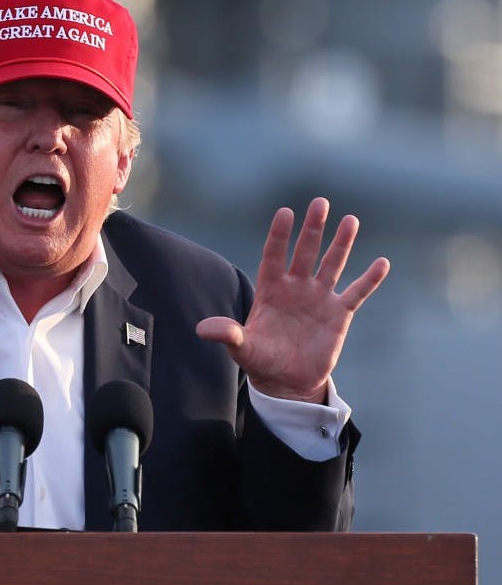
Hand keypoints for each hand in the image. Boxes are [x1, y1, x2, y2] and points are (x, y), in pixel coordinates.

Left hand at [196, 197, 389, 403]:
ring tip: (350, 220)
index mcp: (271, 290)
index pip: (274, 256)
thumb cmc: (261, 360)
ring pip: (332, 264)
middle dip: (312, 229)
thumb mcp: (242, 349)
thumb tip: (202, 329)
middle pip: (305, 252)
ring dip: (341, 244)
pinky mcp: (339, 314)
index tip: (285, 213)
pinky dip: (369, 279)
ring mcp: (318, 298)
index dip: (279, 236)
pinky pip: (356, 292)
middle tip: (320, 203)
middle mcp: (296, 288)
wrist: (287, 382)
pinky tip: (381, 262)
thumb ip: (227, 335)